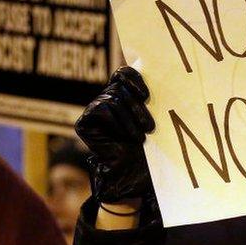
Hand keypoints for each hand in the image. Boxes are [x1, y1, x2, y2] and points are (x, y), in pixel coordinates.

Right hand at [75, 66, 155, 202]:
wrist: (133, 171)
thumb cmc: (147, 147)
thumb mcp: (150, 118)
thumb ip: (148, 99)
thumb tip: (161, 74)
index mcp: (122, 94)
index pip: (124, 73)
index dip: (134, 78)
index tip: (147, 95)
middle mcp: (106, 99)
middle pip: (120, 87)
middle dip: (137, 107)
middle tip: (150, 126)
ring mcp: (93, 109)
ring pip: (113, 99)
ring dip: (130, 119)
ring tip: (140, 136)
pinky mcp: (84, 122)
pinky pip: (101, 110)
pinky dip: (116, 122)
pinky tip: (125, 136)